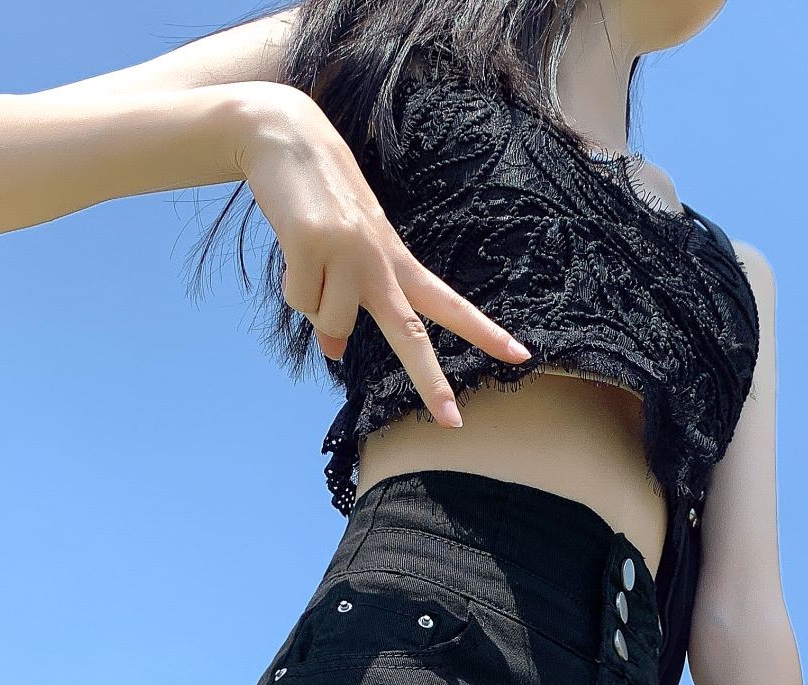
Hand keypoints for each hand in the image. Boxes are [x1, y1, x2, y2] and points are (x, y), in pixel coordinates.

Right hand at [234, 83, 530, 424]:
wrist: (285, 137)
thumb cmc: (321, 201)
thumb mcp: (345, 258)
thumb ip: (348, 305)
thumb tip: (334, 353)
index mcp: (399, 262)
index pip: (451, 304)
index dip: (485, 332)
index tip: (521, 356)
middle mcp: (381, 262)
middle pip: (411, 335)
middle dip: (432, 382)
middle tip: (453, 423)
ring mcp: (348, 254)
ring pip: (333, 326)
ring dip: (315, 304)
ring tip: (310, 259)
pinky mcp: (311, 245)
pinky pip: (301, 302)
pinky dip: (292, 286)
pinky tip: (294, 247)